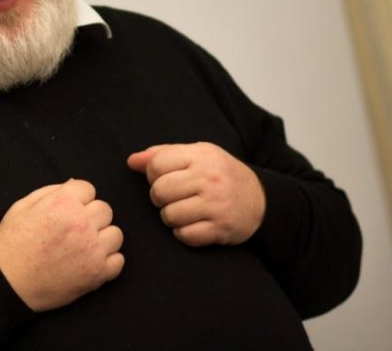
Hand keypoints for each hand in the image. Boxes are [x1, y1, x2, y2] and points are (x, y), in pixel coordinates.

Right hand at [0, 179, 123, 311]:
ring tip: (83, 246)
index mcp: (62, 203)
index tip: (68, 210)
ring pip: (115, 234)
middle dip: (91, 216)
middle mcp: (81, 223)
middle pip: (105, 209)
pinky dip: (107, 262)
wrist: (7, 283)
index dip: (77, 199)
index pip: (89, 188)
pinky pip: (118, 261)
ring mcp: (92, 250)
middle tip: (74, 229)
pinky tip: (89, 262)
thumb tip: (74, 184)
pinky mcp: (97, 274)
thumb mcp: (22, 207)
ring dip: (102, 238)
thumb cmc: (11, 244)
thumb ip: (51, 191)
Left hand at [127, 142, 264, 246]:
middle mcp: (209, 179)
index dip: (153, 174)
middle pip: (159, 191)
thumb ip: (161, 154)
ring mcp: (216, 205)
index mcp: (201, 155)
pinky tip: (193, 224)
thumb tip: (131, 161)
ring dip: (170, 216)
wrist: (260, 199)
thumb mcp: (195, 155)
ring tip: (184, 210)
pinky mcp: (221, 229)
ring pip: (169, 215)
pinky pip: (184, 236)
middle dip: (159, 197)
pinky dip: (183, 233)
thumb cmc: (218, 174)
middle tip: (172, 197)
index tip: (165, 178)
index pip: (156, 165)